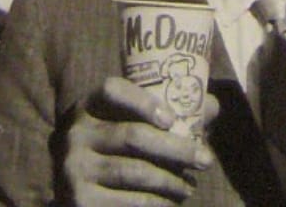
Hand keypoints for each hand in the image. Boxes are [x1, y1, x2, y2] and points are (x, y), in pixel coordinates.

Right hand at [61, 76, 217, 205]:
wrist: (74, 193)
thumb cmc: (113, 152)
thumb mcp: (126, 125)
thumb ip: (165, 114)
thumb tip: (211, 106)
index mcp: (88, 106)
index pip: (112, 90)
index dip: (143, 102)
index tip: (172, 120)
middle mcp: (76, 134)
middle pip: (133, 135)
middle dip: (176, 149)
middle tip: (205, 160)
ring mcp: (74, 168)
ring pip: (135, 172)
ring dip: (170, 181)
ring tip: (189, 187)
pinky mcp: (80, 200)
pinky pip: (129, 202)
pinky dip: (156, 204)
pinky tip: (170, 203)